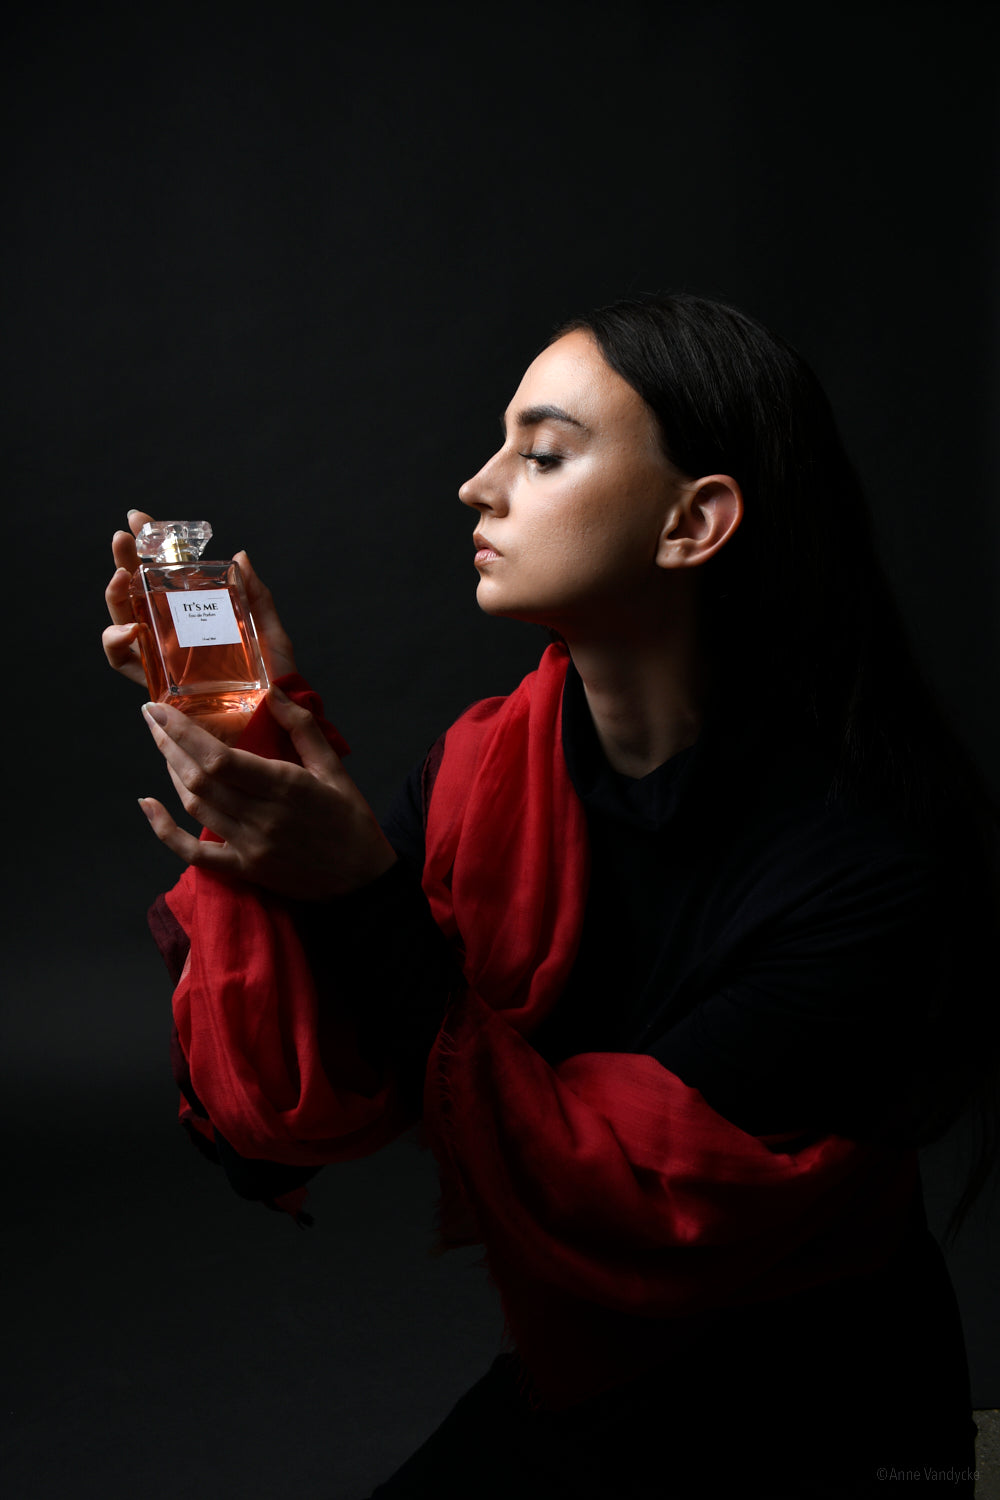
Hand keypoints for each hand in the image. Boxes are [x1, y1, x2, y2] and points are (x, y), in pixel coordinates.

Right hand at [102, 510, 297, 687]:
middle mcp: (173, 634)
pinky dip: (117, 642)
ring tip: (119, 579)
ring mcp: (162, 657)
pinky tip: (131, 629)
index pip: (166, 575)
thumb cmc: (275, 680)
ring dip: (113, 597)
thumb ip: (256, 597)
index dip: (149, 547)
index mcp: (197, 615)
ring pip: (120, 621)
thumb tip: (240, 555)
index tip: (139, 519)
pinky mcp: (156, 684)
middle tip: (123, 539)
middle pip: (136, 593)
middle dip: (123, 562)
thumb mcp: (269, 631)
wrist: (274, 722)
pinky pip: (125, 661)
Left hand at [137, 685, 397, 899]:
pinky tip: (147, 804)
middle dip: (168, 743)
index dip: (183, 732)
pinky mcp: (244, 869)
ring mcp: (249, 847)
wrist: (362, 881)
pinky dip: (164, 830)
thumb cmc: (350, 820)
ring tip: (161, 744)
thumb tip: (272, 692)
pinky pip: (192, 853)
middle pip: (197, 778)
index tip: (160, 708)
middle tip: (152, 717)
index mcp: (287, 787)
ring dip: (169, 772)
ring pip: (193, 805)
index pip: (219, 758)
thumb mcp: (334, 768)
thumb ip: (302, 728)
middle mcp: (262, 817)